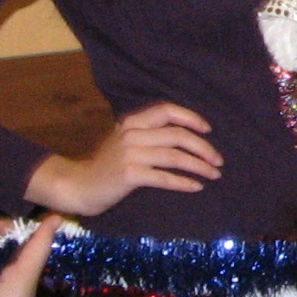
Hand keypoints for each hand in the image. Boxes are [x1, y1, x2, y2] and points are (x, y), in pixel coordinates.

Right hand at [25, 102, 219, 213]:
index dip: (191, 118)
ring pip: (174, 156)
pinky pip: (164, 177)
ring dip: (199, 166)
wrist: (78, 185)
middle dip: (203, 147)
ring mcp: (130, 154)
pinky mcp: (129, 175)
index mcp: (132, 122)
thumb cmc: (107, 165)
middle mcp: (132, 133)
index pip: (167, 110)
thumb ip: (148, 134)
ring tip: (214, 174)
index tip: (208, 130)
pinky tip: (196, 187)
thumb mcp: (125, 141)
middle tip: (218, 161)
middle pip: (177, 135)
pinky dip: (183, 182)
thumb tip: (186, 136)